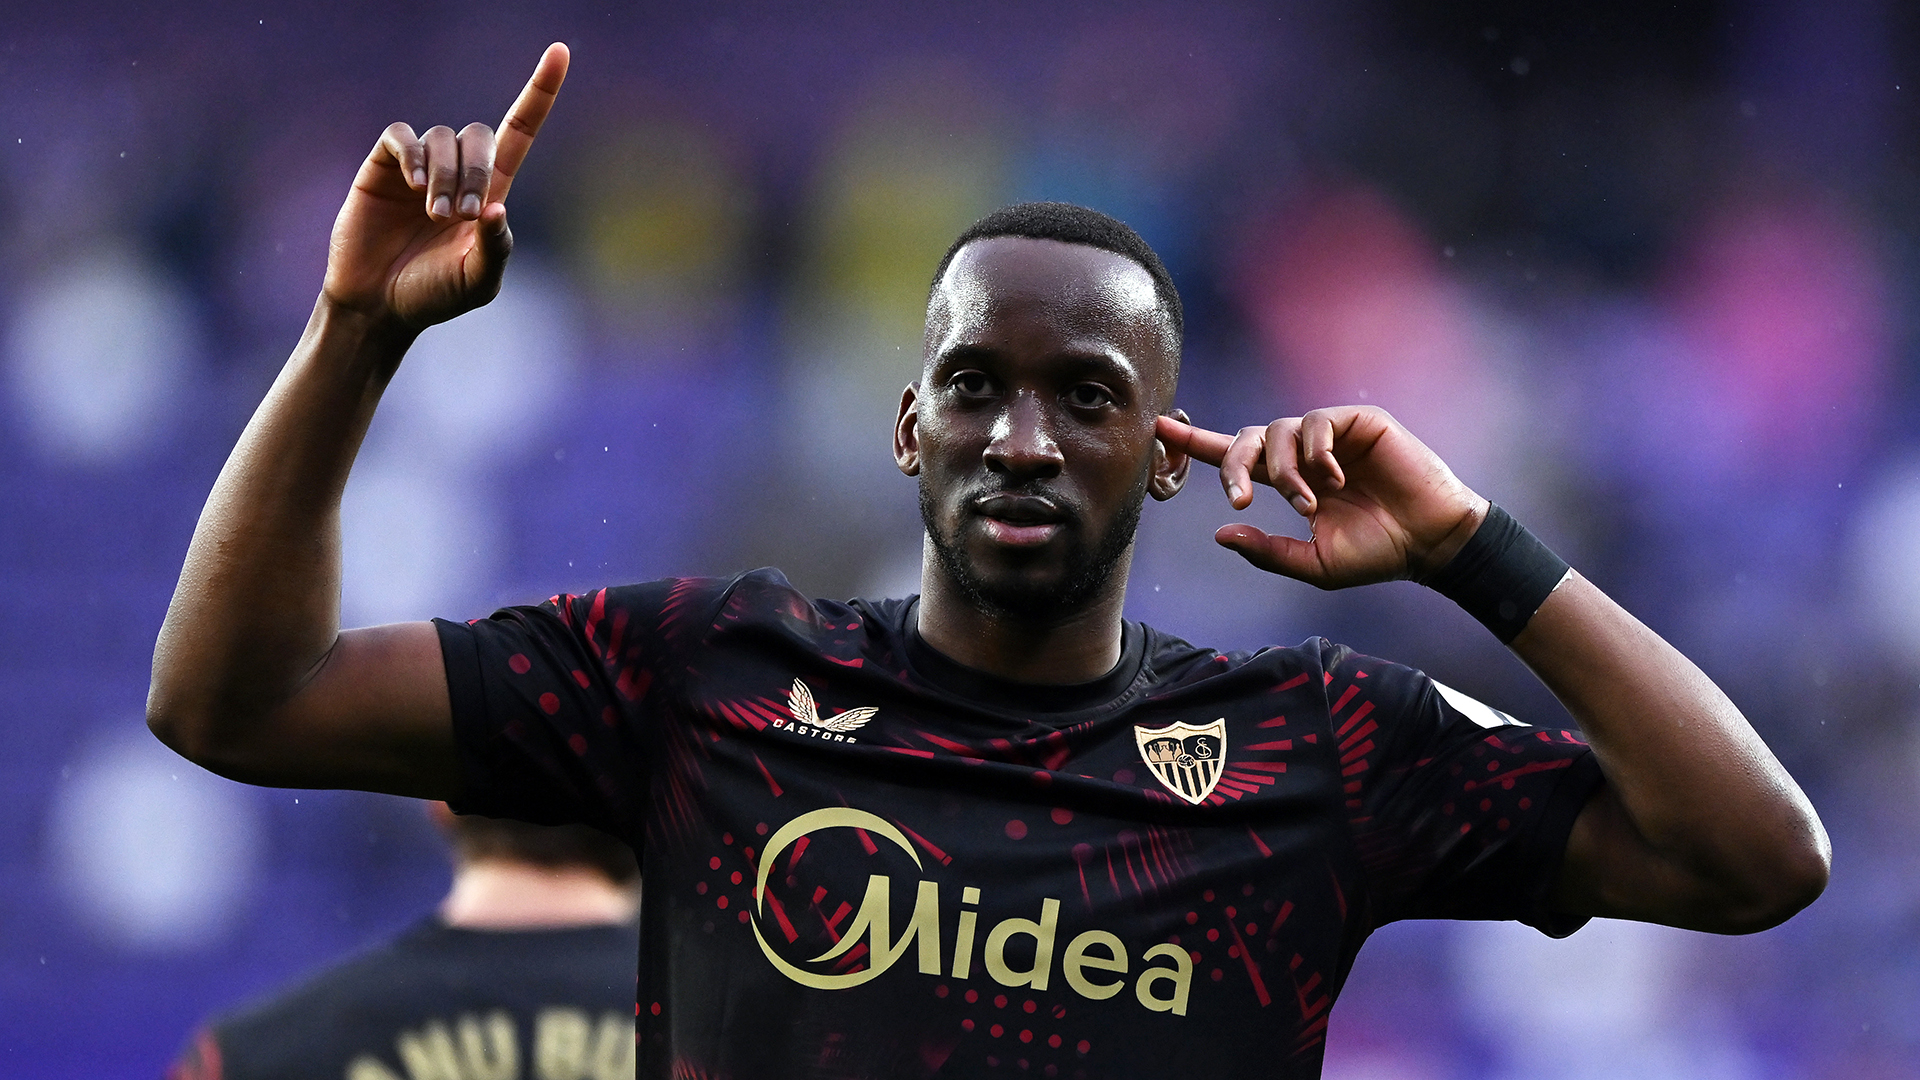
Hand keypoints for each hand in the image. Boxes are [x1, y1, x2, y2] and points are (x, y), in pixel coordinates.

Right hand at [320, 43, 569, 329]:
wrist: (378, 305)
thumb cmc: (433, 295)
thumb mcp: (477, 281)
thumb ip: (495, 248)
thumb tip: (497, 209)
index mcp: (490, 192)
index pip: (520, 130)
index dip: (539, 92)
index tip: (560, 52)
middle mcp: (458, 171)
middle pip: (480, 135)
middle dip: (476, 172)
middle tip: (461, 215)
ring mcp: (420, 166)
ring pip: (442, 138)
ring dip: (444, 175)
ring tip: (433, 215)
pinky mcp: (383, 166)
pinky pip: (402, 136)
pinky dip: (411, 154)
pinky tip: (412, 184)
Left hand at [1155, 406, 1486, 588]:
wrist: (1429, 543)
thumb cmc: (1376, 554)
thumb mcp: (1312, 563)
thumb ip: (1267, 550)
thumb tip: (1219, 534)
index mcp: (1291, 482)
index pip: (1237, 456)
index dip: (1197, 443)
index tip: (1159, 430)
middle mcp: (1306, 455)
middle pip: (1249, 438)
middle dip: (1233, 464)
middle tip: (1240, 499)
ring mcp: (1332, 436)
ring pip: (1280, 430)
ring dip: (1284, 470)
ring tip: (1309, 503)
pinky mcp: (1358, 422)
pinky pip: (1316, 423)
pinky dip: (1316, 453)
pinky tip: (1336, 480)